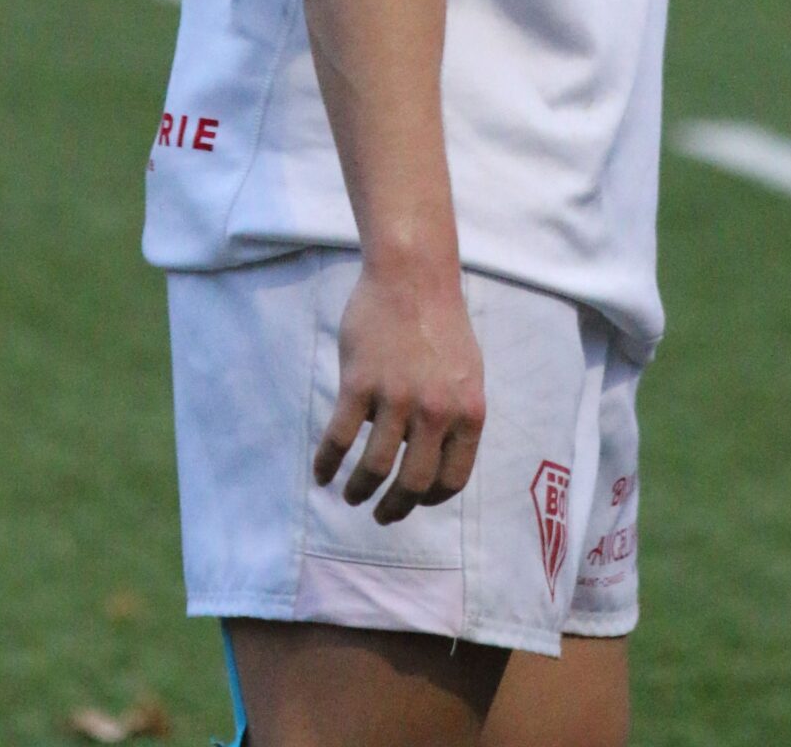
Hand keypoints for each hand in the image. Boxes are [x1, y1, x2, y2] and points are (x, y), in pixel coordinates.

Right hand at [312, 260, 485, 526]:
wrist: (413, 274)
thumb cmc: (441, 321)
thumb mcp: (467, 372)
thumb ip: (456, 415)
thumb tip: (435, 458)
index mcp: (468, 411)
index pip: (452, 478)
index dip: (430, 498)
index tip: (415, 501)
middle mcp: (436, 411)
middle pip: (413, 483)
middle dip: (394, 508)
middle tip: (381, 515)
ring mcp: (397, 398)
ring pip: (375, 467)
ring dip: (360, 490)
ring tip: (351, 496)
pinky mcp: (360, 384)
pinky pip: (340, 438)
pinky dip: (328, 463)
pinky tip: (322, 473)